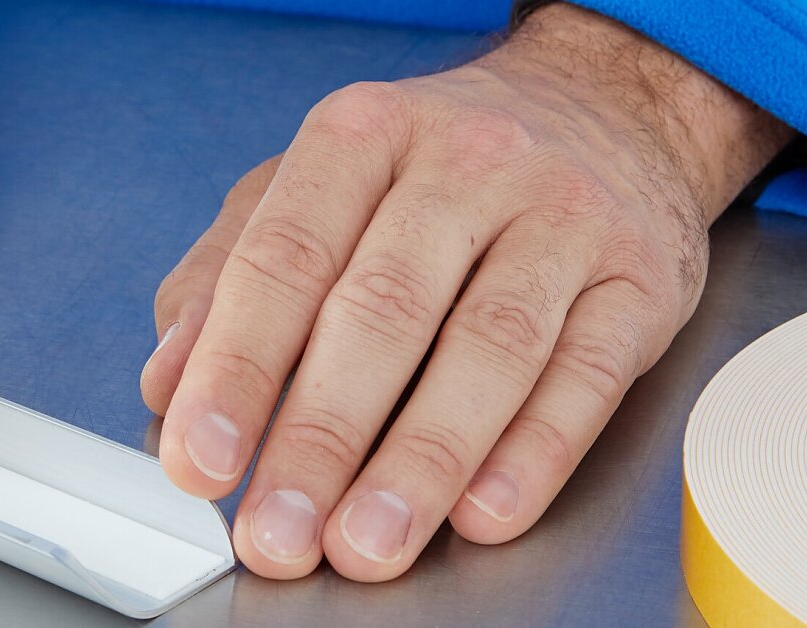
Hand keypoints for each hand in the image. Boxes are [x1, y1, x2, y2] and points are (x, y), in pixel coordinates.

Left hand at [141, 5, 791, 580]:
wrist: (607, 108)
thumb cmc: (437, 171)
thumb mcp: (315, 187)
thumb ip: (226, 277)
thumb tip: (167, 385)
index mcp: (362, 136)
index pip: (285, 259)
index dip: (236, 368)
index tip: (202, 459)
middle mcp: (467, 165)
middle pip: (383, 311)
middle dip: (321, 437)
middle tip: (279, 531)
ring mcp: (563, 218)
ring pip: (489, 348)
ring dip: (422, 461)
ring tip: (369, 542)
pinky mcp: (640, 280)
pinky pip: (587, 375)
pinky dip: (535, 454)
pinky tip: (484, 513)